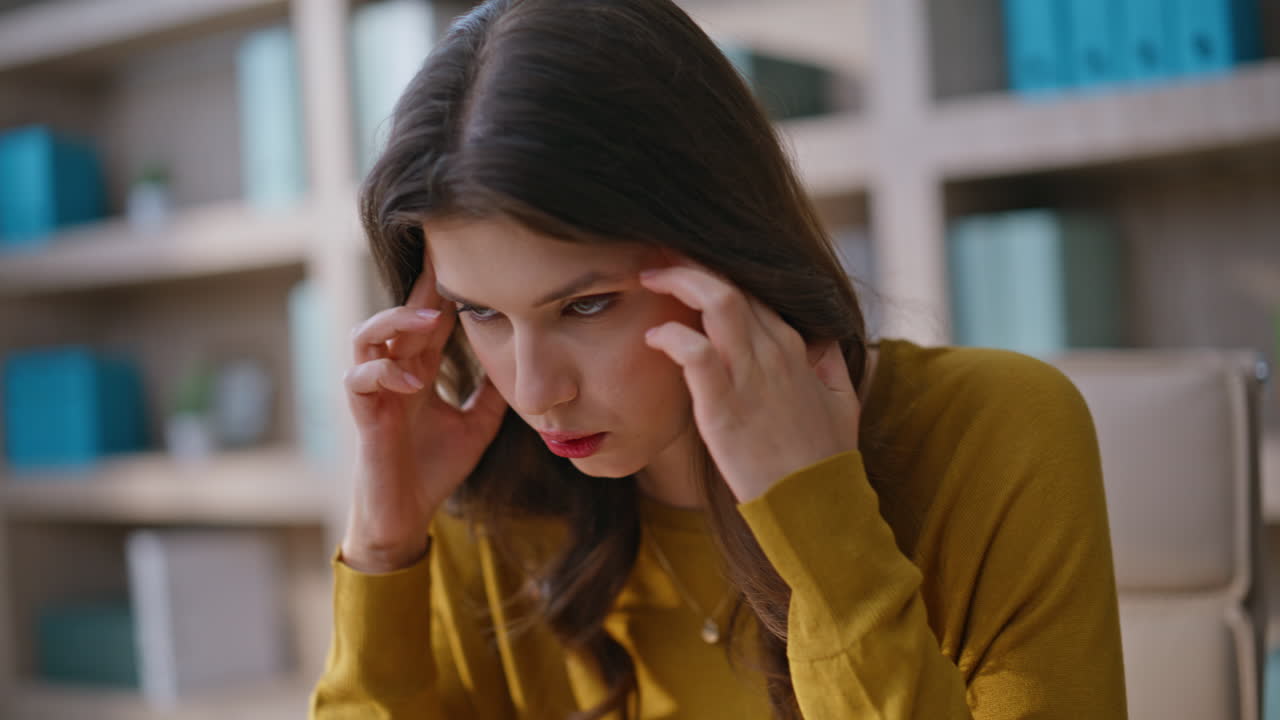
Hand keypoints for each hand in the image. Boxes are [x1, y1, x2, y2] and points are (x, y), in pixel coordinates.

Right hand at [341, 261, 506, 571]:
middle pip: (399, 315)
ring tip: (432, 323)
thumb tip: (524, 360)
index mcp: (419, 369)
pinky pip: (358, 380)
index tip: (468, 257)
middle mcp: (394, 372)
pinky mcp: (363, 417)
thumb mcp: (478, 424)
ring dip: (396, 323)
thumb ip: (493, 393)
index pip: (428, 318)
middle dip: (421, 289)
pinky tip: (414, 380)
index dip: (442, 288)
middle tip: (448, 265)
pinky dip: (384, 372)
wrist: (408, 515)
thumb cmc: (435, 468)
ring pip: (366, 336)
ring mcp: (375, 392)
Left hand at [640, 262, 859, 502]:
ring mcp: (749, 376)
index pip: (752, 289)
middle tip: (658, 257)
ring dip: (679, 280)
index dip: (715, 273)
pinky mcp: (724, 407)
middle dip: (690, 263)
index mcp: (794, 346)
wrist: (816, 505)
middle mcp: (773, 352)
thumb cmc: (824, 458)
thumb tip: (820, 337)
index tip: (687, 267)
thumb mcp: (841, 401)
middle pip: (730, 285)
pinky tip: (652, 337)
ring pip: (717, 303)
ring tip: (649, 276)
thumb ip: (829, 362)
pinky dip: (670, 337)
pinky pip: (694, 353)